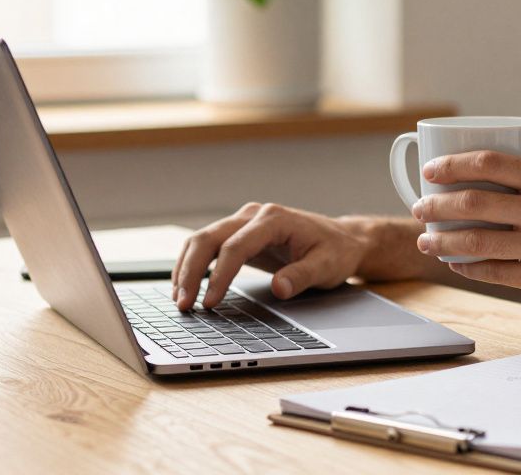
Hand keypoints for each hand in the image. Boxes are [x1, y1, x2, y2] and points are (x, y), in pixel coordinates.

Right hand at [171, 202, 368, 309]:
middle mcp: (254, 216)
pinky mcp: (239, 234)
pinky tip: (186, 287)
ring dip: (186, 268)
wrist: (342, 239)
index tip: (210, 302)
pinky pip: (208, 246)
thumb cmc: (335, 252)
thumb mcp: (327, 266)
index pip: (235, 247)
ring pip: (202, 239)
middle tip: (183, 304)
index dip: (219, 276)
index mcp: (274, 219)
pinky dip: (193, 265)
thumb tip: (279, 287)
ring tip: (179, 300)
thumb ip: (302, 276)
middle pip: (209, 238)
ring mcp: (244, 222)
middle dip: (191, 271)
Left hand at [412, 151, 520, 313]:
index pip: (489, 163)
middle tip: (419, 207)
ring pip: (476, 241)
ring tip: (426, 240)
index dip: (452, 166)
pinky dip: (468, 267)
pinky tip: (456, 264)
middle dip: (436, 205)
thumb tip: (492, 172)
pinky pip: (493, 272)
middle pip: (473, 203)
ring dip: (442, 241)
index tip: (431, 171)